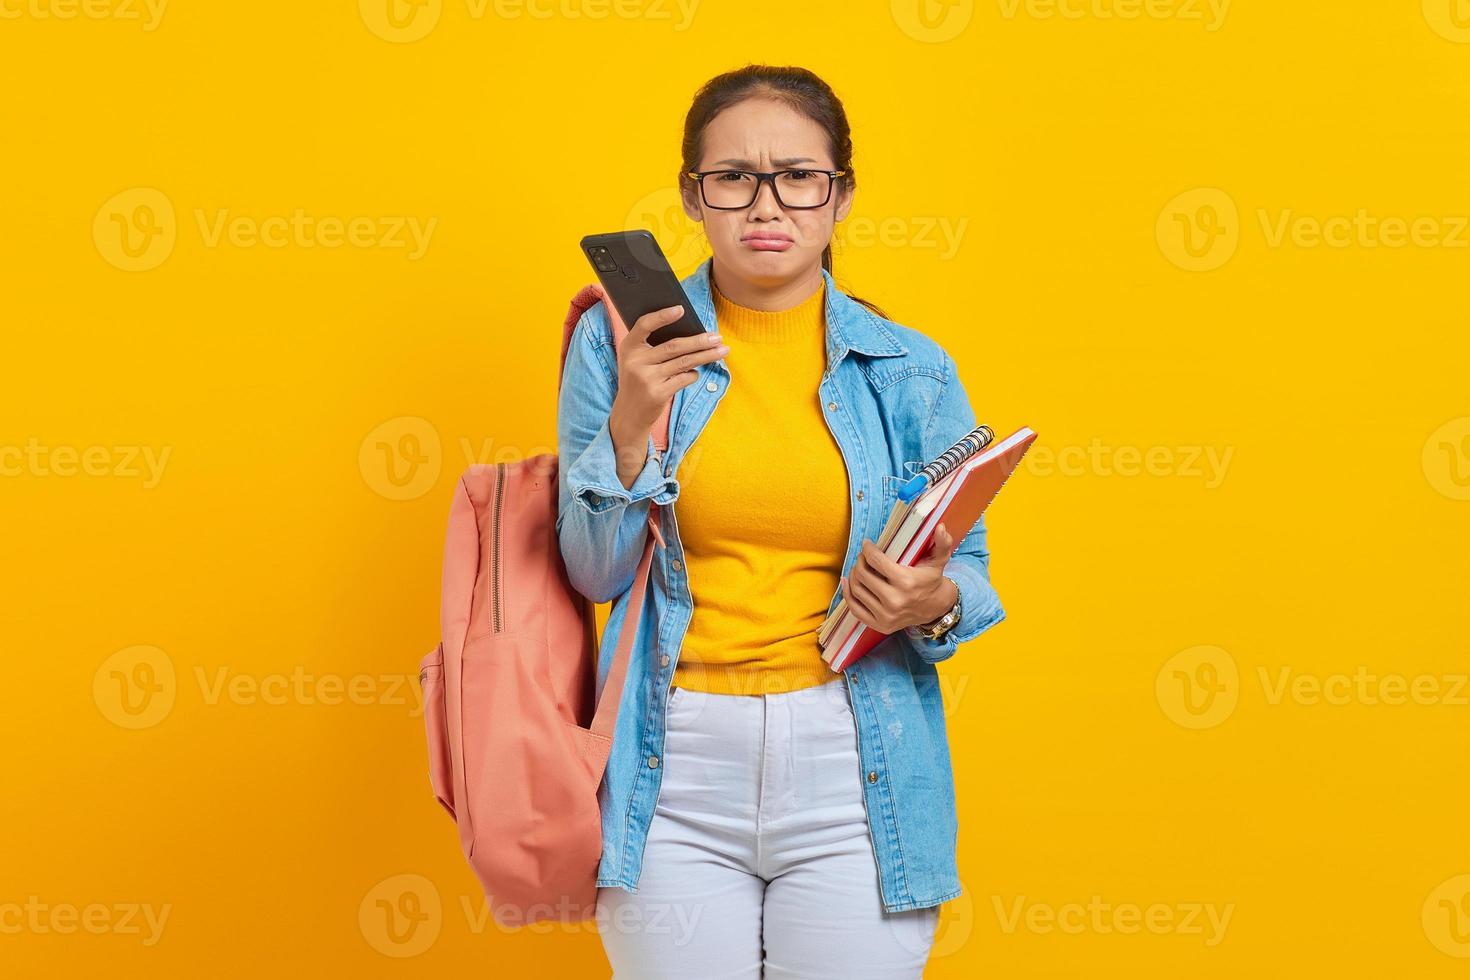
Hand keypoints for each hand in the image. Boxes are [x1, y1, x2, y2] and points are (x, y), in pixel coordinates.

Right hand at [607, 305, 728, 486]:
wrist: (628, 414)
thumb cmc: (638, 380)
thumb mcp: (637, 361)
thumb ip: (654, 346)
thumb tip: (691, 332)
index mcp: (629, 347)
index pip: (644, 325)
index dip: (662, 316)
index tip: (681, 309)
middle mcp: (635, 361)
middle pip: (674, 346)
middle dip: (699, 341)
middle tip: (717, 337)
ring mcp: (646, 379)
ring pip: (684, 362)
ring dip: (706, 356)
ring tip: (722, 350)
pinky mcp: (657, 394)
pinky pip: (684, 378)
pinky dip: (694, 374)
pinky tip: (696, 372)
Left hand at [840, 523, 959, 633]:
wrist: (935, 609)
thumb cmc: (932, 581)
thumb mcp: (939, 560)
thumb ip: (942, 543)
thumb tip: (940, 527)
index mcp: (906, 582)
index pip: (876, 561)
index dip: (868, 550)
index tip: (867, 544)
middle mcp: (894, 601)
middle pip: (863, 575)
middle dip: (860, 561)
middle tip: (863, 556)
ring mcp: (886, 615)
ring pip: (857, 590)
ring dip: (854, 575)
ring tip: (859, 567)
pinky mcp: (880, 625)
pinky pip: (855, 609)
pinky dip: (848, 594)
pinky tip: (848, 582)